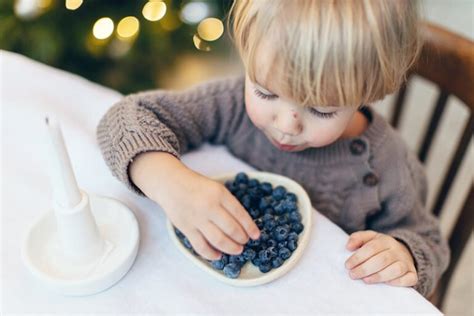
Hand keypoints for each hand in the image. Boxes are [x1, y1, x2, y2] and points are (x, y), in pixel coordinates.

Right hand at [130, 151, 259, 260]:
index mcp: (220, 194)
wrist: (171, 184)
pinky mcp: (186, 228)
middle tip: (245, 242)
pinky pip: (201, 246)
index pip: (240, 214)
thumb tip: (244, 225)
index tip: (256, 235)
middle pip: (232, 229)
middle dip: (242, 239)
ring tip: (237, 250)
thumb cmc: (197, 186)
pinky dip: (211, 254)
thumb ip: (229, 204)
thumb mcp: (217, 188)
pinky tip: (218, 256)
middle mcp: (209, 206)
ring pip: (219, 240)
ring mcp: (197, 219)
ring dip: (231, 248)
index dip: (251, 227)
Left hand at [344, 230, 417, 286]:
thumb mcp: (369, 238)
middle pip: (382, 259)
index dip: (358, 257)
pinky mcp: (413, 273)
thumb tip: (348, 247)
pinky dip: (398, 282)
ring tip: (365, 280)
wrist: (403, 252)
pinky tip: (386, 284)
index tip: (348, 265)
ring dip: (379, 276)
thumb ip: (357, 238)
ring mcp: (406, 262)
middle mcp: (397, 251)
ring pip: (396, 269)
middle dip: (365, 268)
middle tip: (353, 275)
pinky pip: (409, 279)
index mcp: (385, 240)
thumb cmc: (380, 247)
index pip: (371, 248)